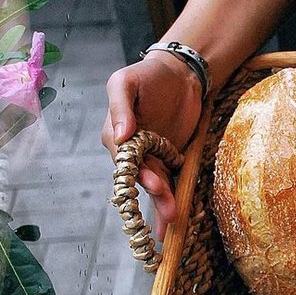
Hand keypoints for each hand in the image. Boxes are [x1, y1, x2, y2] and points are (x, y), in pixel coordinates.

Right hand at [102, 53, 202, 239]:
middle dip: (156, 195)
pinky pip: (171, 181)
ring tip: (173, 221)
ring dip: (164, 203)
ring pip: (157, 184)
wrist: (180, 74)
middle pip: (142, 178)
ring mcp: (152, 157)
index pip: (125, 160)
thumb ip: (120, 106)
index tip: (154, 184)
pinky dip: (174, 197)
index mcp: (116, 135)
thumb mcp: (126, 82)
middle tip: (169, 213)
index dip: (139, 174)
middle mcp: (132, 151)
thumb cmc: (148, 75)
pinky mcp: (170, 159)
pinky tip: (176, 216)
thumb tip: (121, 135)